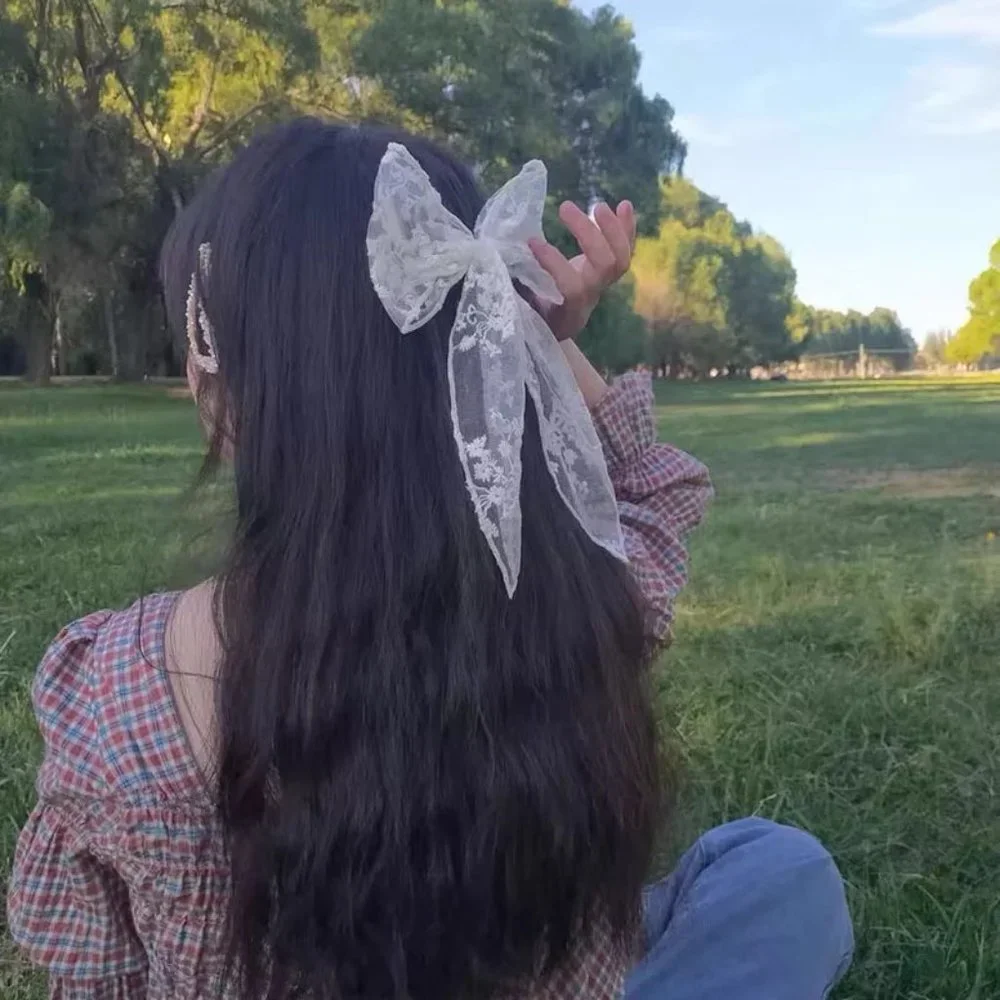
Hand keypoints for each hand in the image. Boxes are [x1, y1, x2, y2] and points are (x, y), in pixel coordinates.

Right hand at [529, 200, 636, 341]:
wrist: (559, 326)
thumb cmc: (535, 317)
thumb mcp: (524, 312)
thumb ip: (518, 292)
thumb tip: (500, 265)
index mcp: (570, 312)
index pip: (572, 287)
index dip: (555, 263)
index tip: (531, 242)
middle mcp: (591, 299)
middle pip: (605, 266)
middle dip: (589, 234)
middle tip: (564, 207)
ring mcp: (603, 285)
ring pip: (621, 259)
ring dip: (613, 229)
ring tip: (598, 206)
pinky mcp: (609, 273)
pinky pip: (626, 251)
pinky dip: (627, 228)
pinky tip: (624, 205)